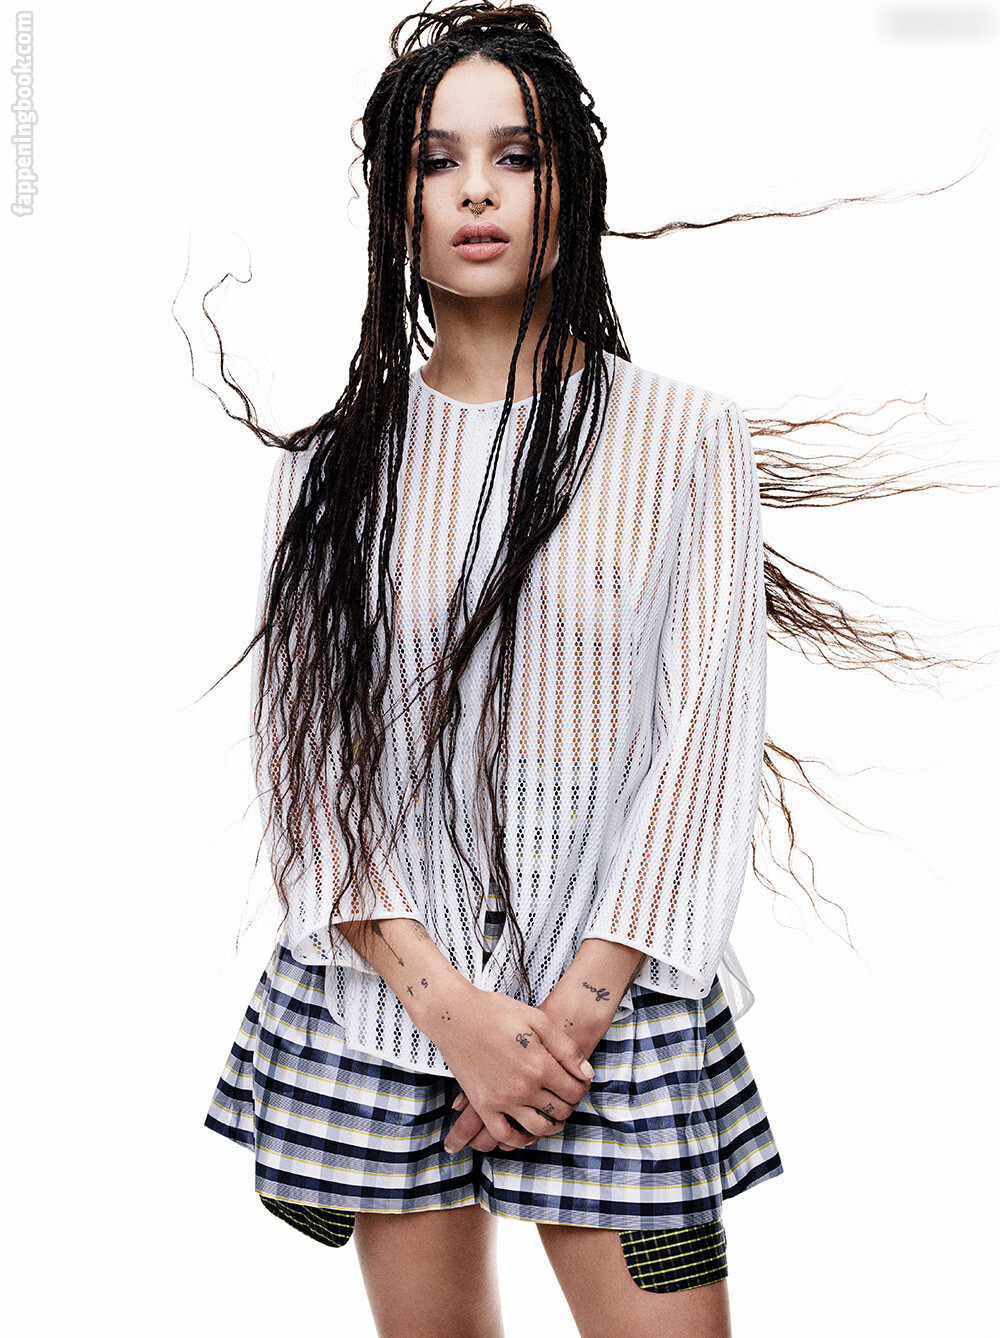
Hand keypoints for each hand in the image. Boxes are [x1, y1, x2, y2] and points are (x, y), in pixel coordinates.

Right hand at [425, 985, 594, 1155]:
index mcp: (539, 1065)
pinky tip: (527, 1132)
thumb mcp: (539, 1020)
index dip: (582, 1088)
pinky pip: (504, 1135)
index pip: (574, 1090)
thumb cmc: (497, 1012)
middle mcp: (523, 1088)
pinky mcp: (483, 1105)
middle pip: (560, 1110)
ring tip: (555, 1115)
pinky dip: (520, 1140)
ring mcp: (502, 1099)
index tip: (579, 1082)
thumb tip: (586, 1073)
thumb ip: (566, 1048)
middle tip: (568, 1096)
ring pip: (538, 1127)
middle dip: (570, 1104)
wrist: (456, 1015)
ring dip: (552, 1125)